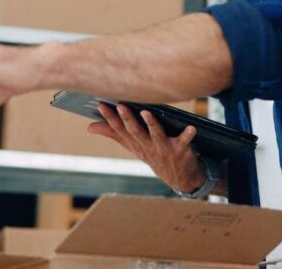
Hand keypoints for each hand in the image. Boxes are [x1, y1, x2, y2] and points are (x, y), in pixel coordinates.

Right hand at [88, 103, 204, 192]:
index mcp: (135, 144)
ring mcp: (164, 149)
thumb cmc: (153, 154)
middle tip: (120, 105)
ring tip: (147, 113)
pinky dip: (188, 135)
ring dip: (152, 124)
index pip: (119, 130)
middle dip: (127, 119)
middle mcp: (147, 147)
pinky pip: (184, 141)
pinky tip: (192, 127)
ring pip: (156, 135)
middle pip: (135, 132)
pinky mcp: (180, 150)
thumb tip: (89, 127)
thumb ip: (113, 133)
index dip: (109, 118)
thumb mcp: (132, 145)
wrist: (180, 177)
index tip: (100, 104)